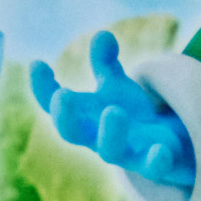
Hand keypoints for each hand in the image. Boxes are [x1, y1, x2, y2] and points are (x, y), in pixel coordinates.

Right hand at [30, 33, 196, 189]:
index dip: (42, 87)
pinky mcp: (153, 163)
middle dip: (65, 115)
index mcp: (83, 117)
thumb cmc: (129, 113)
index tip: (37, 62)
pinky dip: (156, 159)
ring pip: (111, 151)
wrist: (163, 145)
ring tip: (113, 110)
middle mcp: (97, 138)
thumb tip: (103, 34)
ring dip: (110, 131)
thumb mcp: (115, 85)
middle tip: (62, 94)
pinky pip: (153, 166)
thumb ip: (105, 62)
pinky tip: (160, 147)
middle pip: (71, 132)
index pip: (53, 104)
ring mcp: (125, 153)